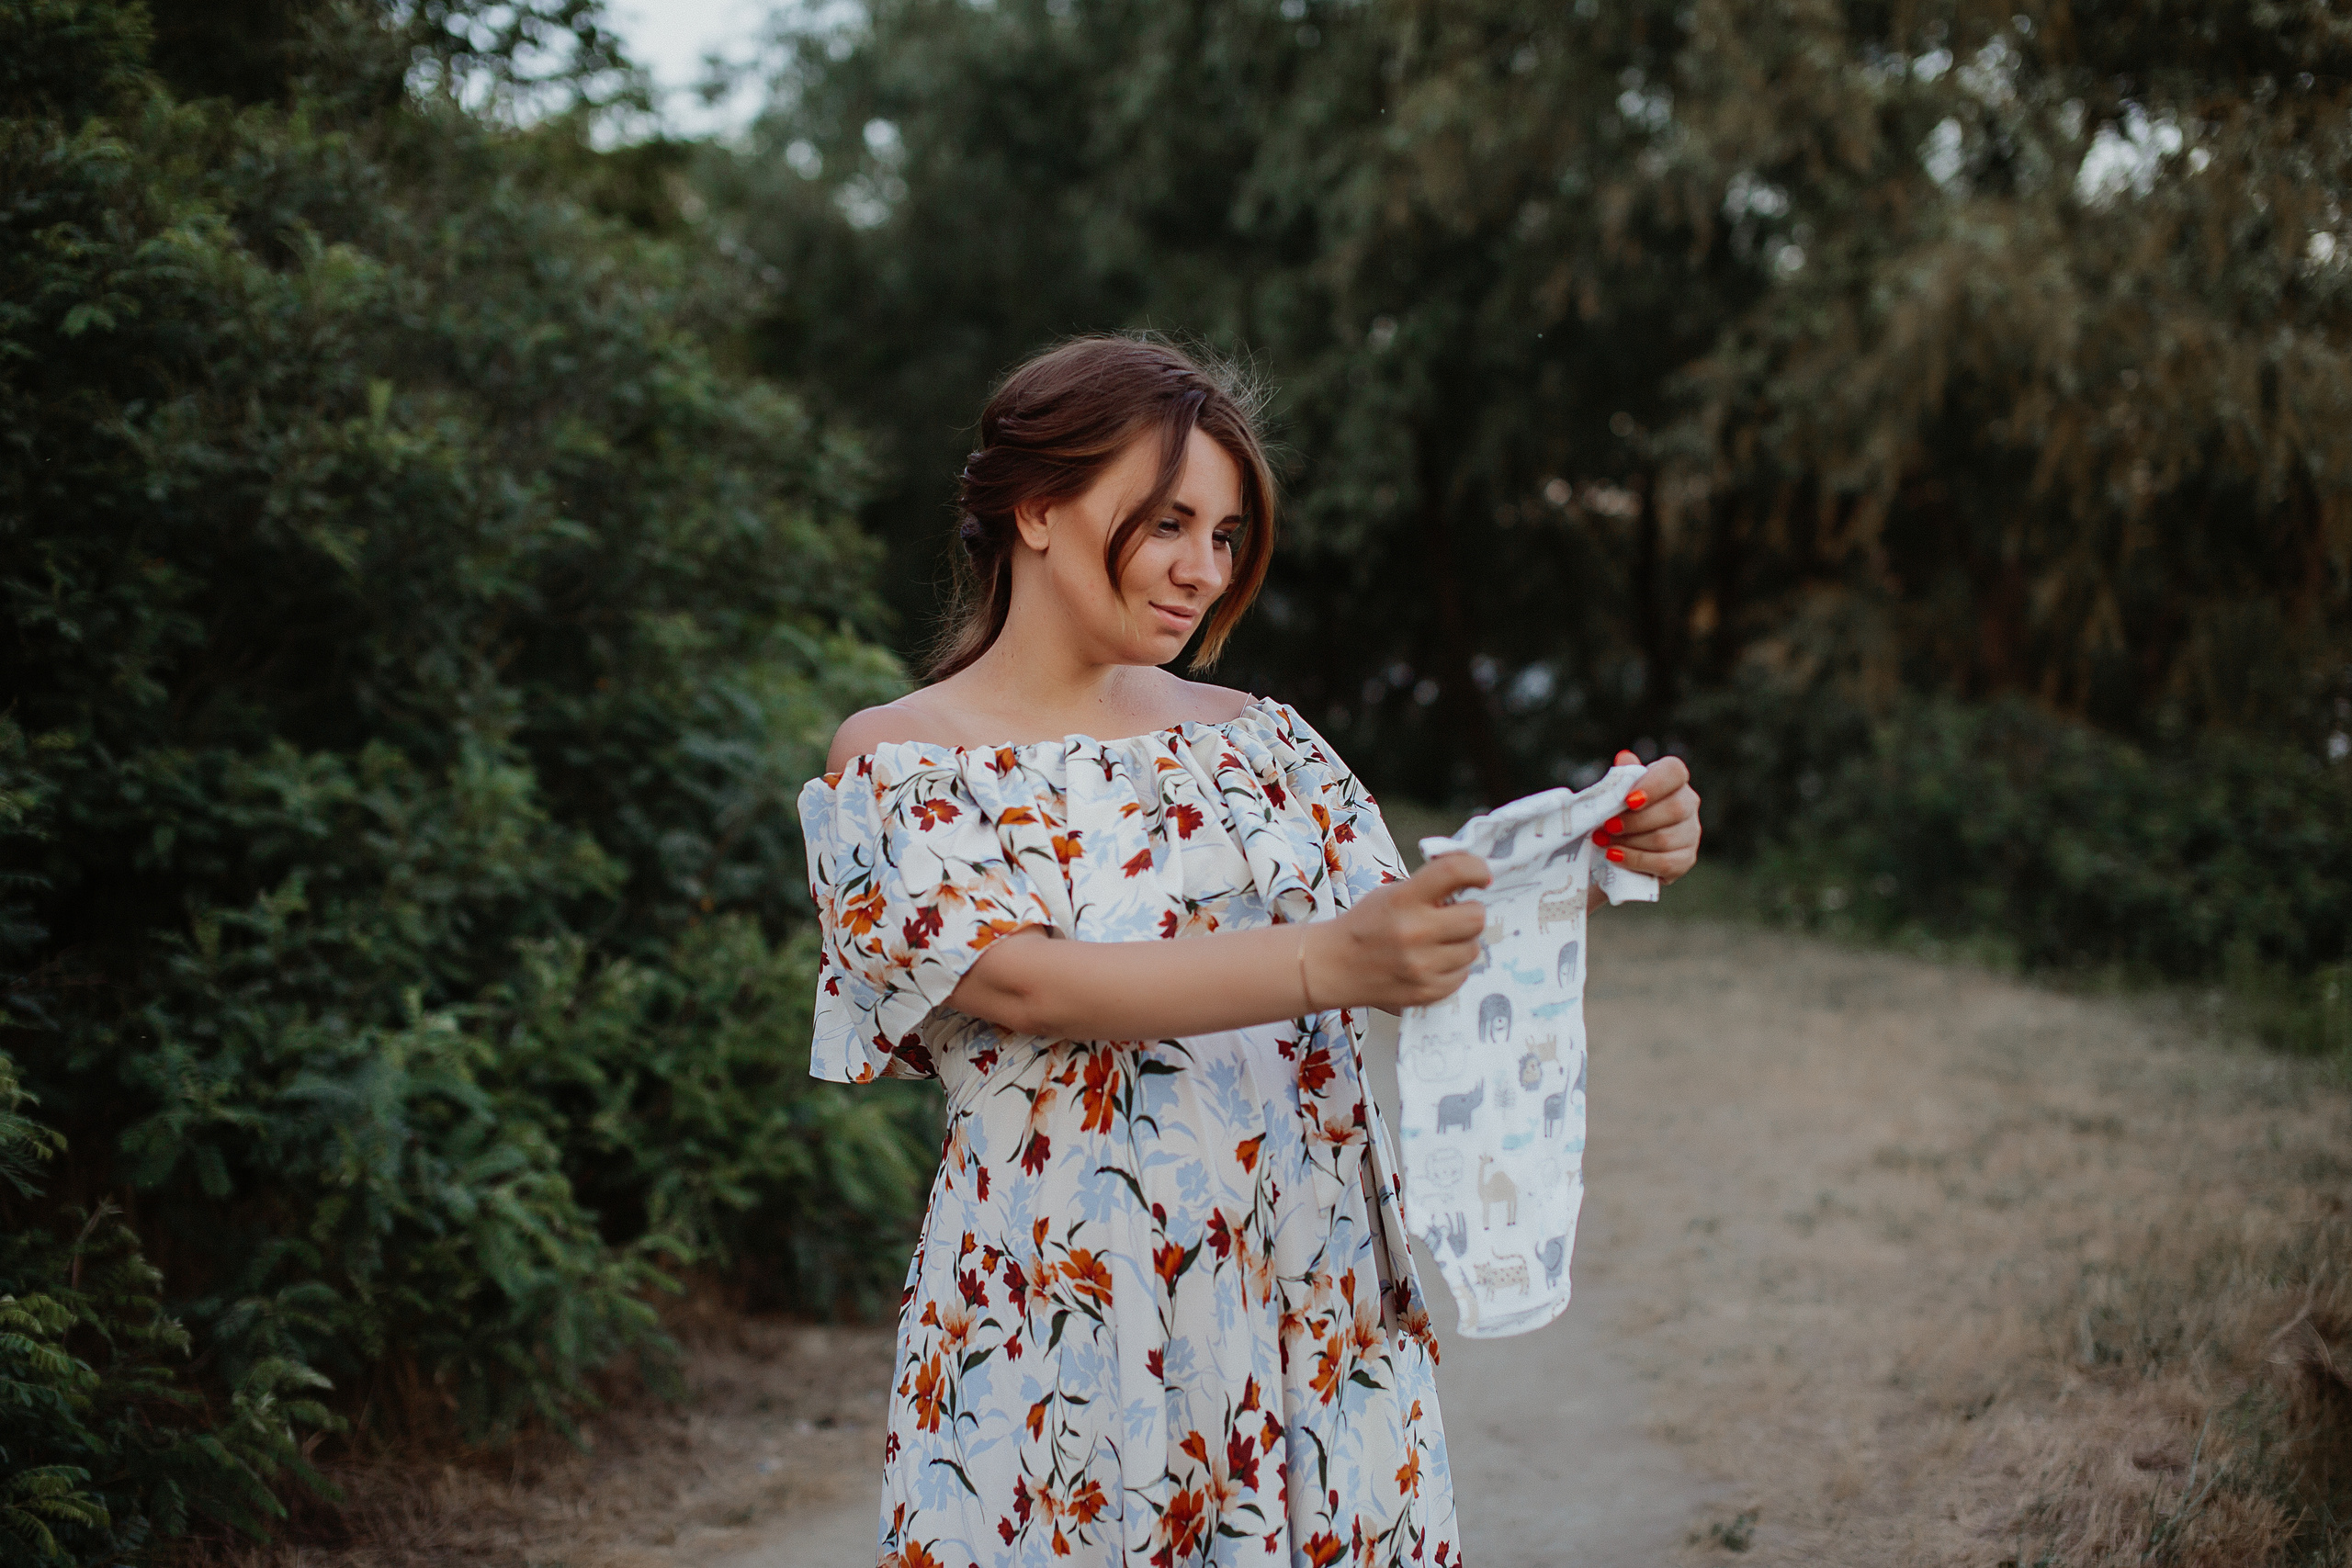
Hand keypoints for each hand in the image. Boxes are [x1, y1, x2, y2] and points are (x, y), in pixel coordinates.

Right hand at [1305, 852, 1491, 1009]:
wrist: (1334, 967)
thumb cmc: (1366, 925)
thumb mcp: (1391, 893)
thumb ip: (1429, 885)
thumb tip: (1474, 876)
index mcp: (1403, 900)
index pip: (1453, 872)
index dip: (1476, 869)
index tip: (1481, 876)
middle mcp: (1414, 933)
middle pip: (1476, 917)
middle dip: (1470, 913)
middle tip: (1455, 916)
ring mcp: (1421, 967)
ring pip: (1473, 949)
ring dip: (1461, 942)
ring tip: (1438, 942)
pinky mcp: (1427, 992)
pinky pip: (1463, 974)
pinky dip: (1453, 967)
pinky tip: (1432, 962)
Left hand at [1593, 750, 1701, 885]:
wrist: (1622, 847)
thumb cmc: (1621, 812)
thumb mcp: (1618, 793)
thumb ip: (1623, 777)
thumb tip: (1625, 758)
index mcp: (1673, 780)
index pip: (1674, 772)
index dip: (1654, 784)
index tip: (1628, 800)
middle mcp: (1689, 803)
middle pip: (1674, 809)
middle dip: (1635, 820)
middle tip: (1607, 826)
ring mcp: (1691, 833)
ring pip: (1665, 838)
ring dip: (1629, 842)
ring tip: (1602, 841)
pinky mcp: (1686, 859)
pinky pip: (1664, 862)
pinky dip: (1635, 860)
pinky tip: (1614, 856)